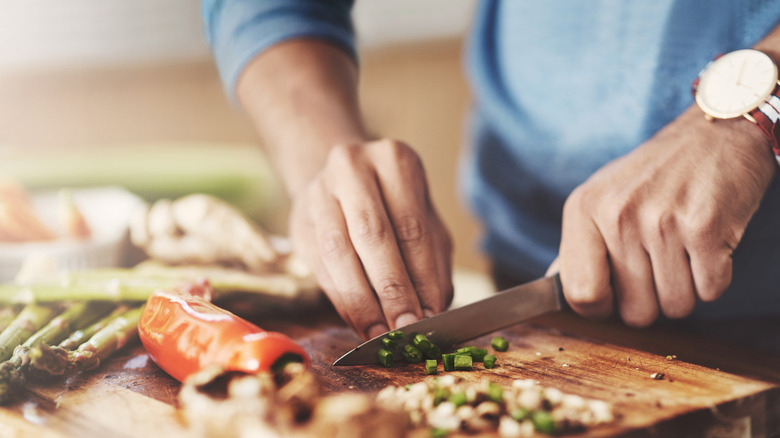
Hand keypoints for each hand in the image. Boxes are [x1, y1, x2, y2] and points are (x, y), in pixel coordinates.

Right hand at [288, 139, 453, 338]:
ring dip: (362, 301)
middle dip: (391, 290)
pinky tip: (360, 323)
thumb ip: (433, 264)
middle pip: (373, 236)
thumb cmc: (395, 207)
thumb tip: (432, 312)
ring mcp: (319, 193)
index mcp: (394, 160)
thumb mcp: (425, 223)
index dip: (421, 277)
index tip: (430, 316)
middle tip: (406, 328)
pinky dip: (342, 300)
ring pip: (339, 253)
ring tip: (381, 333)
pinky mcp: (298, 222)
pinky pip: (320, 267)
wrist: (342, 182)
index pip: (412, 227)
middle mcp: (352, 168)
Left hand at [555, 107, 774, 325]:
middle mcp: (618, 214)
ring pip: (675, 307)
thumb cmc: (654, 175)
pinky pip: (710, 291)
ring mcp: (662, 221)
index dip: (601, 308)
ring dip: (685, 289)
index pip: (580, 294)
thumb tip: (551, 287)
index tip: (615, 296)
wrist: (715, 133)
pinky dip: (714, 278)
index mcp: (583, 208)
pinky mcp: (706, 228)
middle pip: (634, 312)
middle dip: (651, 301)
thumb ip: (578, 246)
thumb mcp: (601, 197)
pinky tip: (707, 244)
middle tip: (659, 263)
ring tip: (683, 249)